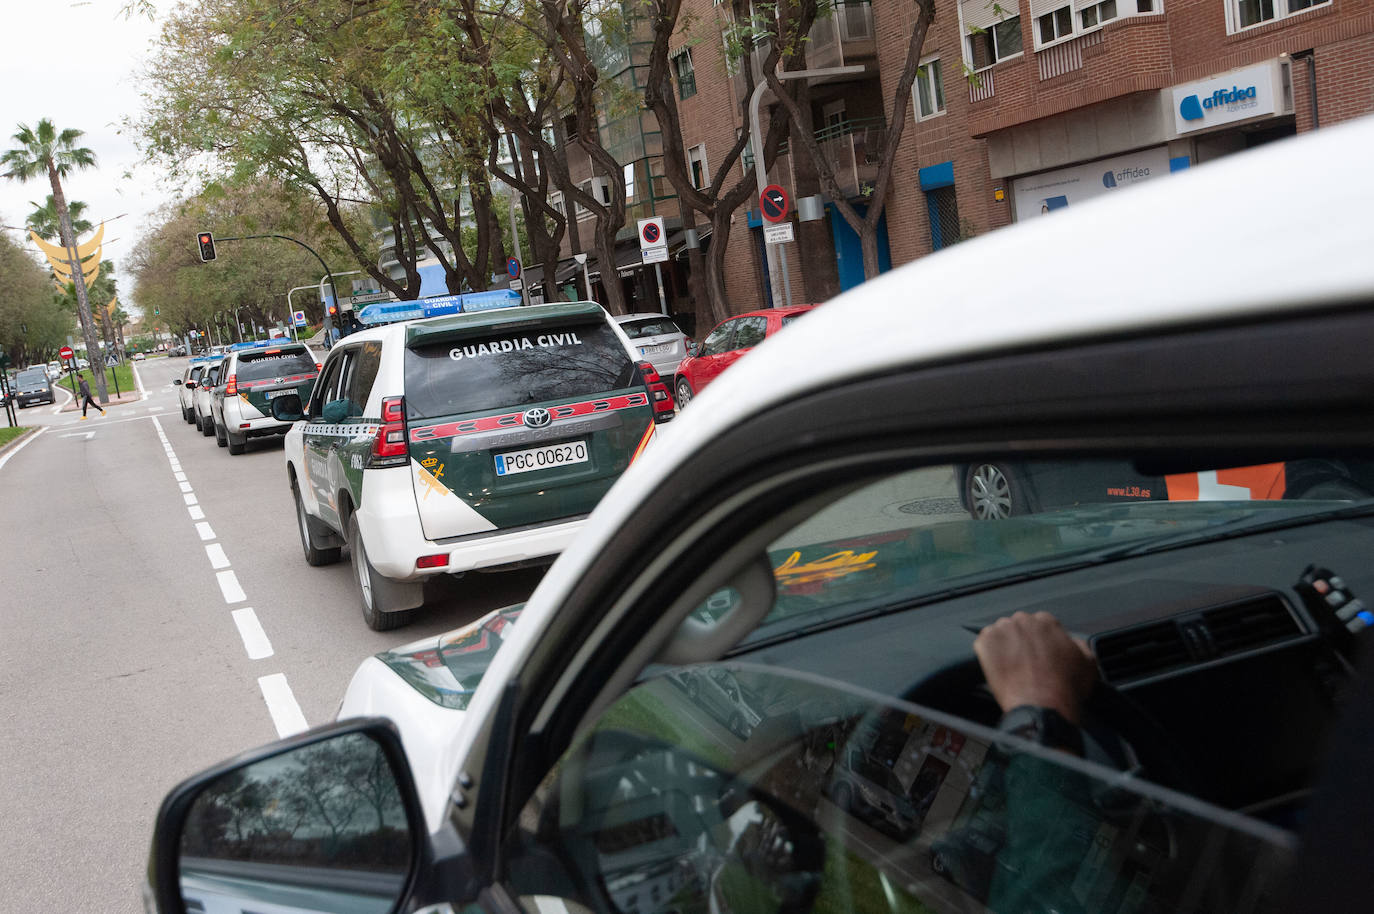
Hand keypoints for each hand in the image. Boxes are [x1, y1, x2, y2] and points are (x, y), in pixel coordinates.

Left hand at [973, 611, 1096, 723]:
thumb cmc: (1066, 689)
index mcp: (1047, 621)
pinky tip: (999, 669)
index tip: (1040, 655)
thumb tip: (1072, 641)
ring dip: (1004, 647)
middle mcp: (1023, 620)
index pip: (1040, 625)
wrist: (1042, 707)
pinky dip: (988, 654)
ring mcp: (1001, 630)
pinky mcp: (985, 643)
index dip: (1040, 642)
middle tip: (1025, 663)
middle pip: (1019, 627)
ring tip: (1012, 668)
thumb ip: (1079, 645)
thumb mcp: (1088, 663)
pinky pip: (984, 644)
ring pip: (1000, 634)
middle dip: (1021, 642)